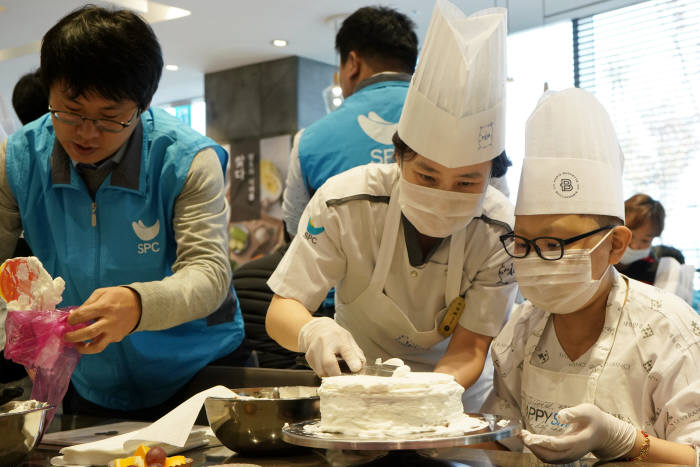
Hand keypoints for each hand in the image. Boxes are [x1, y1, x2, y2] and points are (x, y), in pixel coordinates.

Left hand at [63, 287, 141, 353]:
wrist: (140, 304)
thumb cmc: (118, 296)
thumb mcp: (102, 293)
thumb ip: (87, 304)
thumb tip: (73, 315)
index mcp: (105, 307)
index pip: (82, 315)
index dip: (71, 319)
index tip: (68, 320)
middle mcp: (109, 321)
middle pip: (88, 333)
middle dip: (72, 336)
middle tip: (65, 336)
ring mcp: (114, 332)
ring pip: (97, 346)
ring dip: (83, 348)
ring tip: (76, 345)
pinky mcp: (117, 338)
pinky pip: (103, 343)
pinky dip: (94, 343)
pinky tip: (89, 339)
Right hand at [298, 317, 365, 375]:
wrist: (316, 329)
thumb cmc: (336, 336)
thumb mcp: (349, 340)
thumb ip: (357, 355)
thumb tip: (361, 370)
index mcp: (339, 338)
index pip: (346, 350)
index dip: (352, 360)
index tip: (356, 369)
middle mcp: (325, 342)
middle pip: (328, 363)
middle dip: (337, 375)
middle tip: (344, 379)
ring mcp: (314, 349)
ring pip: (322, 371)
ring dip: (331, 376)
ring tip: (337, 370)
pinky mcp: (308, 357)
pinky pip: (317, 371)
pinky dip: (325, 373)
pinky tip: (328, 367)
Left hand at [520, 403, 636, 462]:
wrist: (603, 433)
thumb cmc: (594, 419)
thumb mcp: (588, 411)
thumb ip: (574, 413)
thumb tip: (560, 416)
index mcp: (579, 441)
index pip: (558, 445)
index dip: (542, 441)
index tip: (528, 435)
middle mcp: (573, 452)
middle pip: (550, 455)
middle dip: (534, 446)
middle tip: (521, 434)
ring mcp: (569, 456)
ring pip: (548, 458)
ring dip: (533, 448)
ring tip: (521, 435)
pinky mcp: (564, 455)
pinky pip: (549, 457)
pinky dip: (537, 450)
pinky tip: (528, 439)